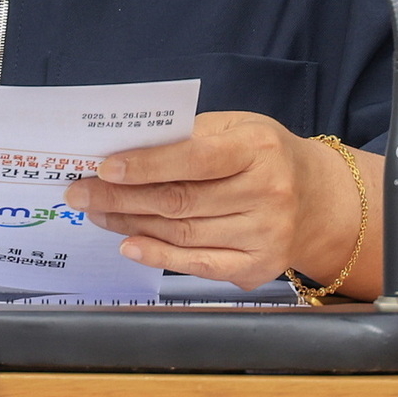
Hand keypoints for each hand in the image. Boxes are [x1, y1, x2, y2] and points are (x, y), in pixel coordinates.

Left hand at [63, 112, 364, 290]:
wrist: (317, 199)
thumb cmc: (264, 156)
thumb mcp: (238, 128)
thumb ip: (189, 137)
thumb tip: (125, 151)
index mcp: (259, 150)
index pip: (194, 159)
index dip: (146, 164)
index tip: (104, 167)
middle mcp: (267, 194)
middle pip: (180, 201)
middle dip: (121, 197)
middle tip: (80, 192)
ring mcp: (265, 236)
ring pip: (182, 232)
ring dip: (131, 224)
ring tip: (96, 213)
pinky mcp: (257, 268)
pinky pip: (198, 264)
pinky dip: (159, 255)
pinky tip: (129, 245)